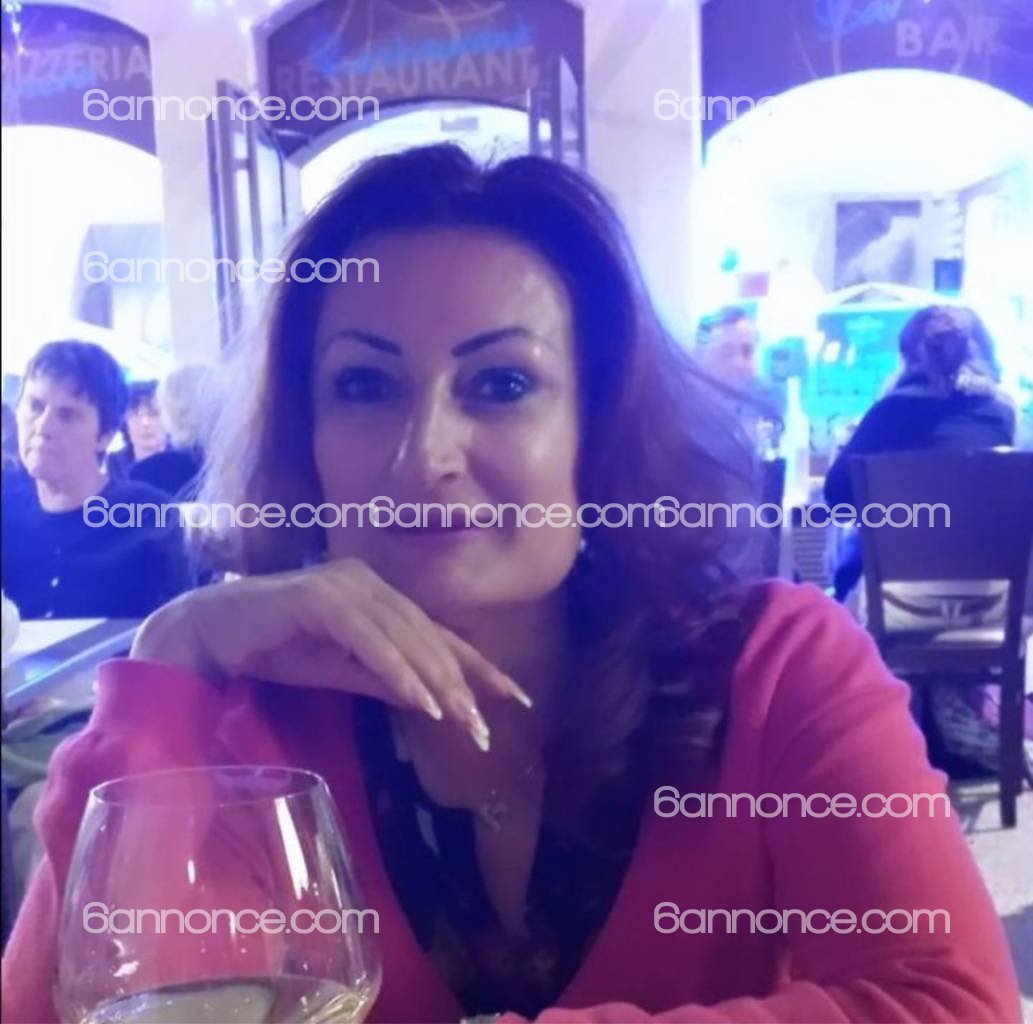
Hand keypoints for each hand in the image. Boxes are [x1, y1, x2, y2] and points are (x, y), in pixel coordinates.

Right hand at [131, 558, 530, 750]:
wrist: (209, 632)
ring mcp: (344, 583)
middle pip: (428, 635)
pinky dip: (394, 667)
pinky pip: (367, 636)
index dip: (478, 665)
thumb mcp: (342, 670)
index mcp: (379, 595)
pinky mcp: (317, 595)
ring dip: (434, 679)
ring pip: (404, 634)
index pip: (438, 633)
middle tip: (486, 726)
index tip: (514, 696)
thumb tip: (434, 700)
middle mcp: (368, 581)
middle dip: (461, 682)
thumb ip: (386, 679)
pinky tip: (418, 699)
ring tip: (460, 719)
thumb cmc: (275, 649)